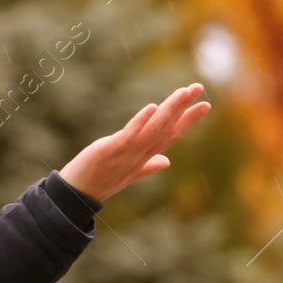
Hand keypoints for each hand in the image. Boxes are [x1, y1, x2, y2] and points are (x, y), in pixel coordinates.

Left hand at [58, 82, 211, 201]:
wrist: (77, 195)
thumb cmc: (101, 182)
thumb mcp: (128, 173)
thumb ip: (148, 165)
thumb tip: (166, 161)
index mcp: (145, 156)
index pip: (171, 135)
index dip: (188, 120)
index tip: (205, 104)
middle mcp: (141, 154)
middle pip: (166, 128)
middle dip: (183, 107)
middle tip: (198, 87)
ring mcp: (127, 153)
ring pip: (153, 129)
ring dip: (169, 110)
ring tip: (183, 92)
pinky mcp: (111, 150)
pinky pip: (130, 135)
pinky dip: (142, 121)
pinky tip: (152, 107)